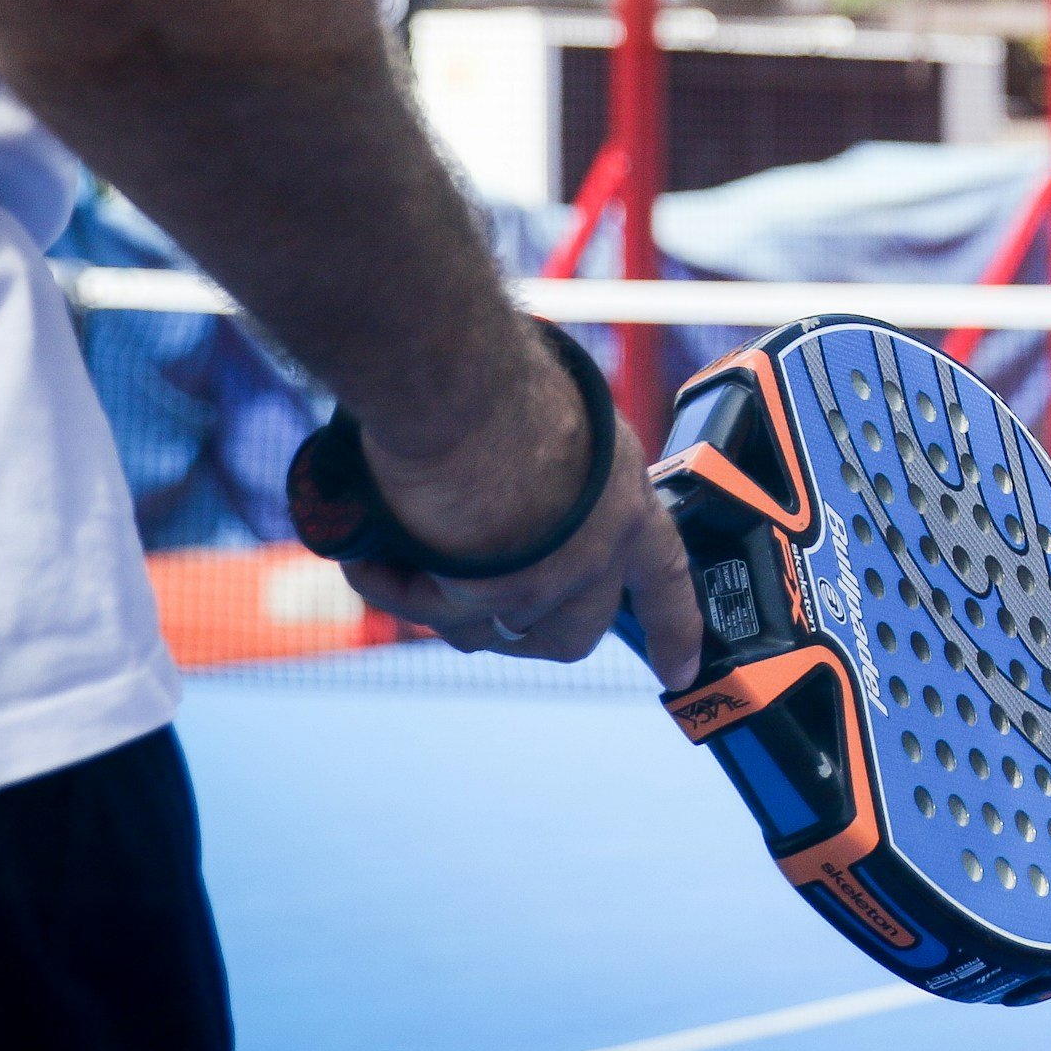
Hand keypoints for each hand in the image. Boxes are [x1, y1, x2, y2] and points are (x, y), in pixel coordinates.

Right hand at [338, 332, 703, 690]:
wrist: (463, 385)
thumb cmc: (505, 381)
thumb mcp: (563, 423)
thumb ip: (559, 474)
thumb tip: (527, 495)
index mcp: (626, 502)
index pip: (665, 577)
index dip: (674, 627)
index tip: (680, 670)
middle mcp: (598, 552)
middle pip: (573, 632)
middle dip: (525, 627)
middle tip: (472, 594)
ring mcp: (547, 582)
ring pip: (493, 629)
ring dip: (444, 602)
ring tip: (401, 548)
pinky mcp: (489, 597)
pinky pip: (433, 612)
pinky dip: (395, 586)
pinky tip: (370, 555)